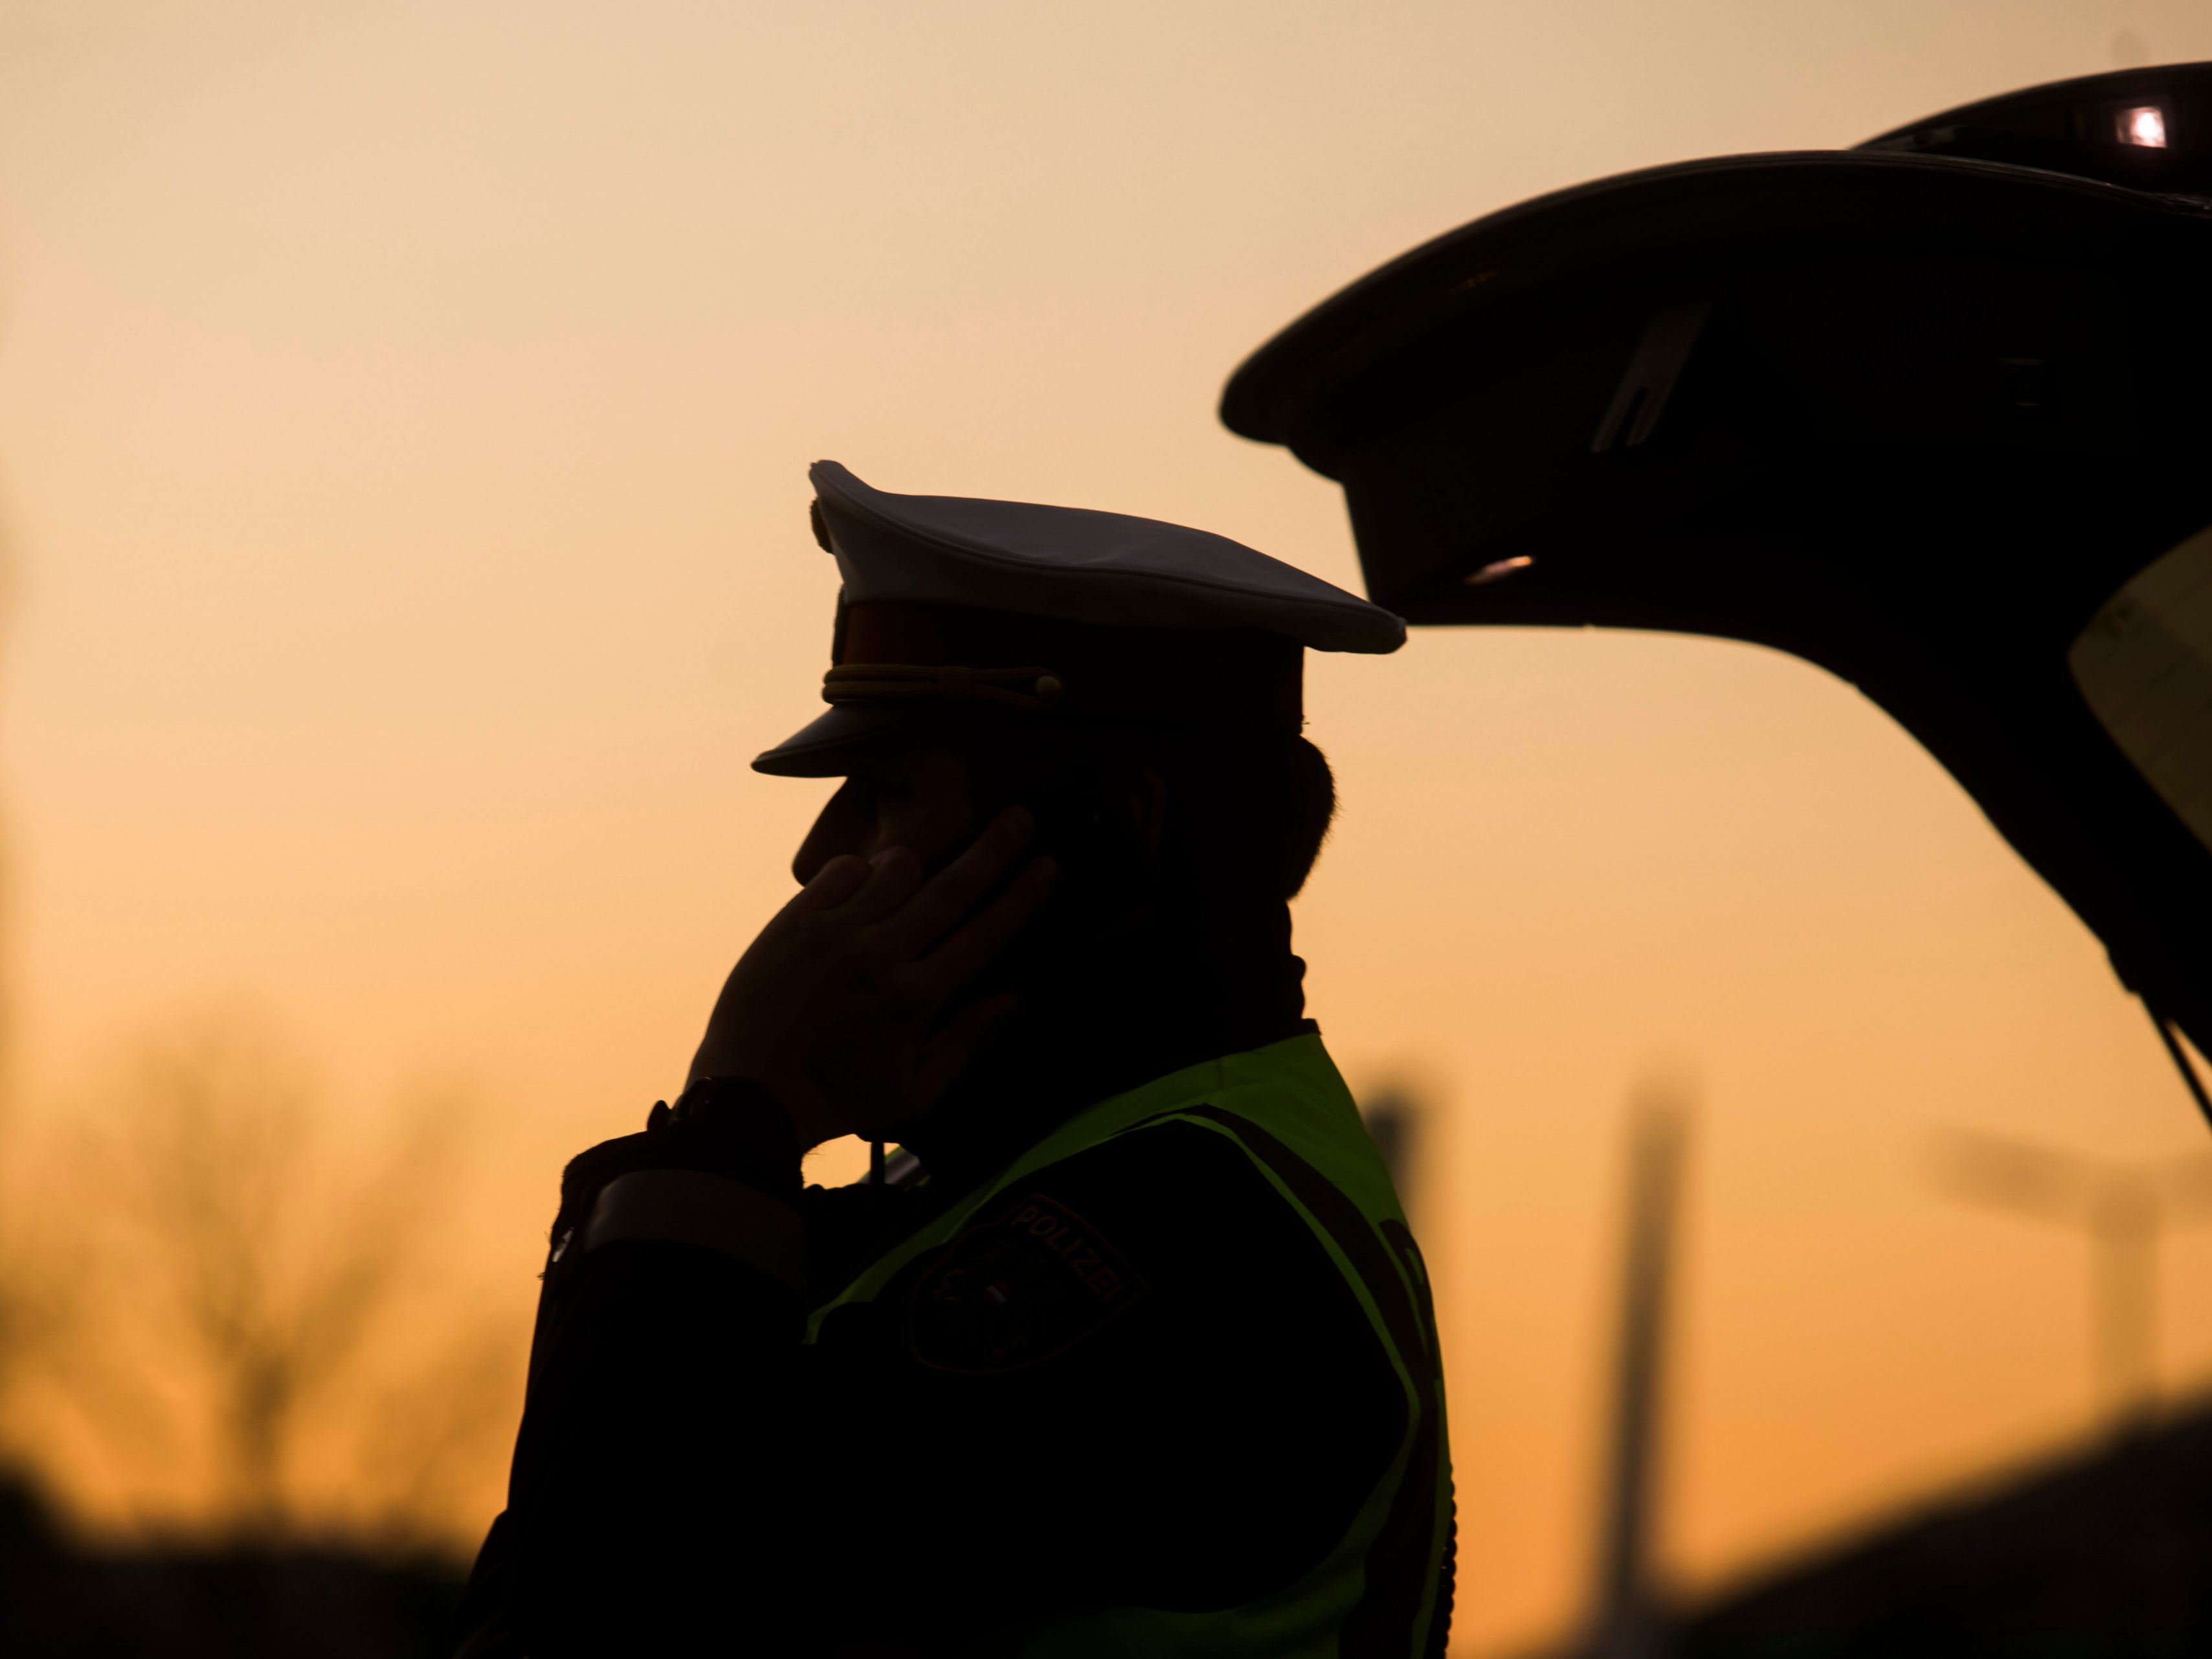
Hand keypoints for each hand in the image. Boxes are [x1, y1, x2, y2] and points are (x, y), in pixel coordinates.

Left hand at [687, 808, 1056, 1147]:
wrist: (748, 1093)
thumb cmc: (841, 1099)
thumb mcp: (917, 1091)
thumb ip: (971, 1041)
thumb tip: (1019, 995)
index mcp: (914, 1000)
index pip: (984, 935)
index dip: (1022, 897)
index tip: (1048, 865)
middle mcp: (877, 957)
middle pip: (951, 889)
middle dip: (994, 850)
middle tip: (1021, 816)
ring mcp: (833, 933)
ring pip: (896, 868)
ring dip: (918, 867)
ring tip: (919, 879)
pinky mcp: (794, 921)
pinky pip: (844, 869)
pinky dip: (863, 873)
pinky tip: (864, 894)